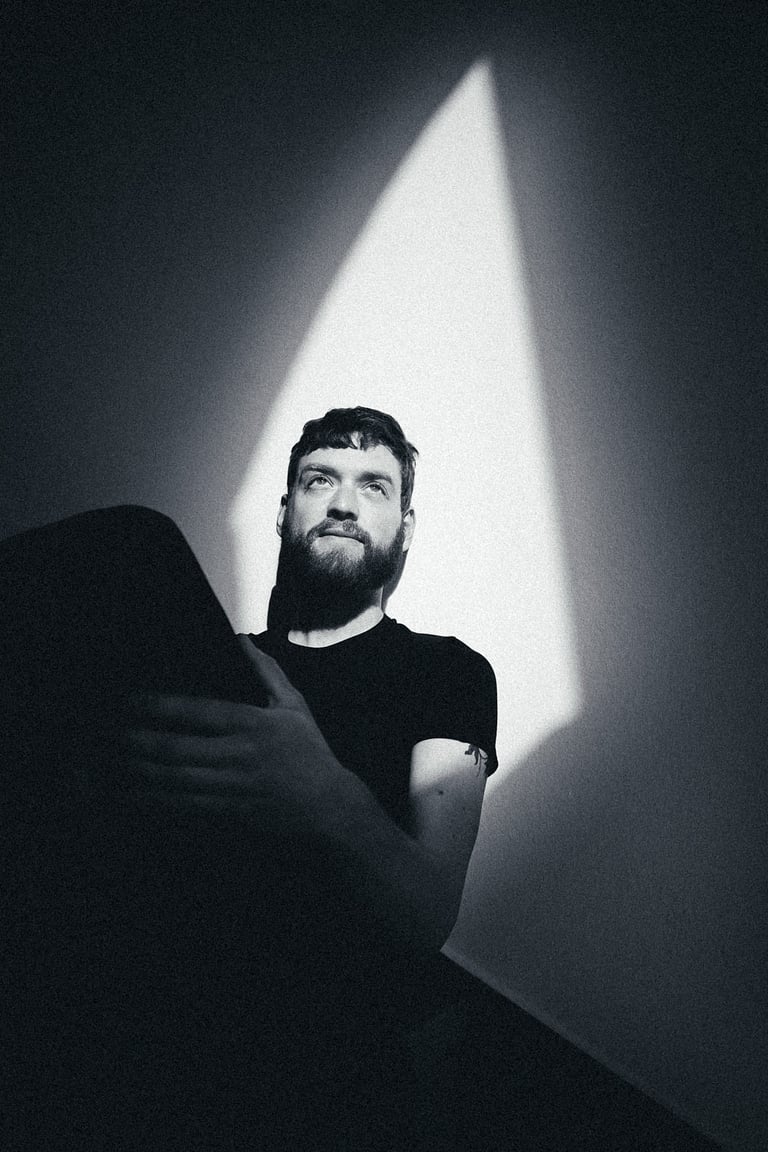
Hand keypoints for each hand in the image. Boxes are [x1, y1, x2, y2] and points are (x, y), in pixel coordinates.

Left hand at [122, 636, 353, 833]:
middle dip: (136, 739)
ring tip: (110, 758)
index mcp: (253, 724)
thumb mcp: (294, 705)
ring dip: (138, 769)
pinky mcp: (227, 811)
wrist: (328, 807)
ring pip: (173, 778)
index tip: (129, 700)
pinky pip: (183, 804)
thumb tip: (242, 641)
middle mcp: (238, 755)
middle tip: (105, 731)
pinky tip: (133, 790)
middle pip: (176, 748)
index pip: (197, 711)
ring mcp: (231, 786)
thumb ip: (267, 671)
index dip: (159, 706)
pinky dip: (154, 798)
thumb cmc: (310, 752)